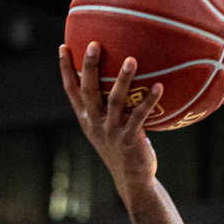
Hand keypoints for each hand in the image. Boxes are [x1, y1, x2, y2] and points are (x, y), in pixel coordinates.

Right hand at [58, 41, 163, 198]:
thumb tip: (119, 78)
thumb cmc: (122, 148)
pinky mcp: (129, 140)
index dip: (66, 69)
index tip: (63, 47)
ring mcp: (111, 131)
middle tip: (94, 44)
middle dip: (90, 66)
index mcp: (86, 118)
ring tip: (131, 59)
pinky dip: (149, 101)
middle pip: (88, 90)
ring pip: (115, 100)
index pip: (71, 90)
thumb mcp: (108, 127)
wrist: (131, 179)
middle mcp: (95, 123)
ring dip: (123, 79)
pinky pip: (140, 116)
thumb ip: (108, 106)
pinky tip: (159, 86)